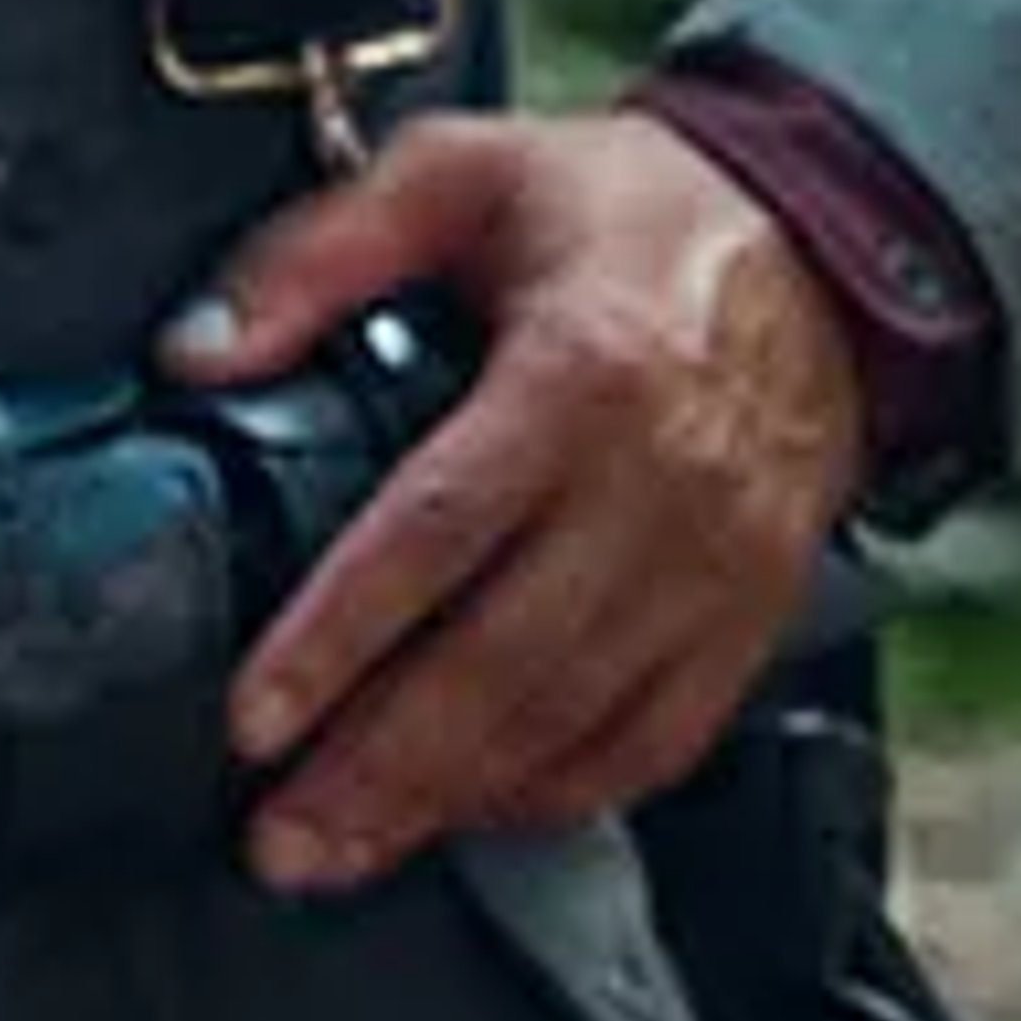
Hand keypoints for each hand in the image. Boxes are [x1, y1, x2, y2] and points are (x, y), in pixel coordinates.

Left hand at [161, 106, 865, 896]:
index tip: (255, 719)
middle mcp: (658, 489)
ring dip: (450, 804)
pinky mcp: (751, 619)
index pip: (437, 533)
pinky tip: (472, 812)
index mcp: (581, 373)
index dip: (337, 637)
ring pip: (571, 724)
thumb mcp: (460, 173)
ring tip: (341, 847)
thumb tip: (199, 346)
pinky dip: (558, 795)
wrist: (821, 248)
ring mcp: (716, 570)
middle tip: (277, 835)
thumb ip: (318, 252)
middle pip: (500, 662)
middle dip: (377, 768)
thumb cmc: (629, 210)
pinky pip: (651, 742)